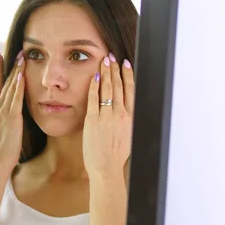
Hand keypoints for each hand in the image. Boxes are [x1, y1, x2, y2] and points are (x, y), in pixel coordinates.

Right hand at [0, 50, 25, 170]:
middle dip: (11, 65)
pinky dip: (18, 86)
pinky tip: (21, 75)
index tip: (0, 55)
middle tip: (18, 51)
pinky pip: (16, 98)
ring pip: (11, 86)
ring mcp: (3, 111)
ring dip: (17, 71)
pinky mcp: (12, 117)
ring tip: (22, 57)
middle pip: (5, 81)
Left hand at [83, 54, 134, 179]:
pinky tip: (94, 76)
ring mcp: (106, 116)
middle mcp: (121, 115)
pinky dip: (94, 86)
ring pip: (108, 89)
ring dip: (106, 73)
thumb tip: (130, 108)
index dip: (128, 75)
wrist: (106, 168)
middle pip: (119, 86)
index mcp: (131, 118)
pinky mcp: (93, 120)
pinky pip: (93, 99)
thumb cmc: (117, 155)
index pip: (131, 91)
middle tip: (112, 56)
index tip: (126, 64)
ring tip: (104, 61)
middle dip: (115, 69)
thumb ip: (130, 120)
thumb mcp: (130, 135)